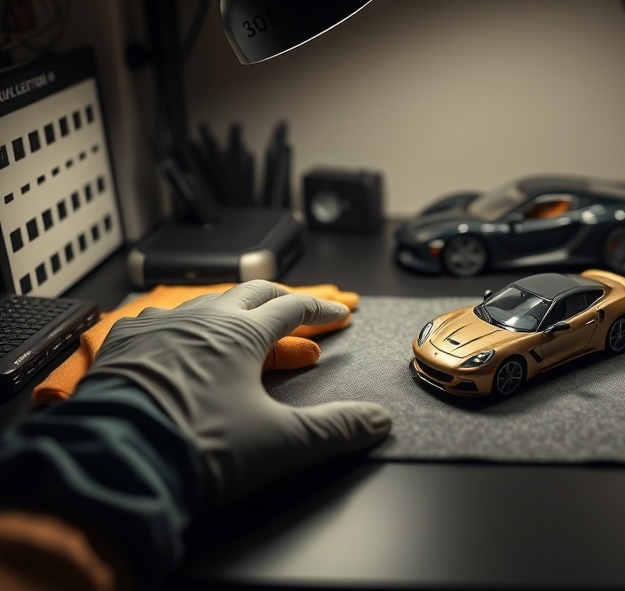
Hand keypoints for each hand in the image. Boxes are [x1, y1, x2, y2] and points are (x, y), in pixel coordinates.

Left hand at [79, 280, 391, 504]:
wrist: (117, 460)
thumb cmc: (196, 447)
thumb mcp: (280, 443)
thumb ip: (335, 429)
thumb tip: (377, 421)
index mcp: (242, 334)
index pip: (293, 309)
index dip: (321, 311)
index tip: (338, 314)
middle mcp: (201, 320)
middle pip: (251, 293)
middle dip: (280, 298)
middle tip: (296, 307)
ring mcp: (157, 328)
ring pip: (203, 304)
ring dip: (229, 311)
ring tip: (240, 323)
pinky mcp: (122, 347)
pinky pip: (156, 321)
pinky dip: (178, 327)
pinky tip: (176, 340)